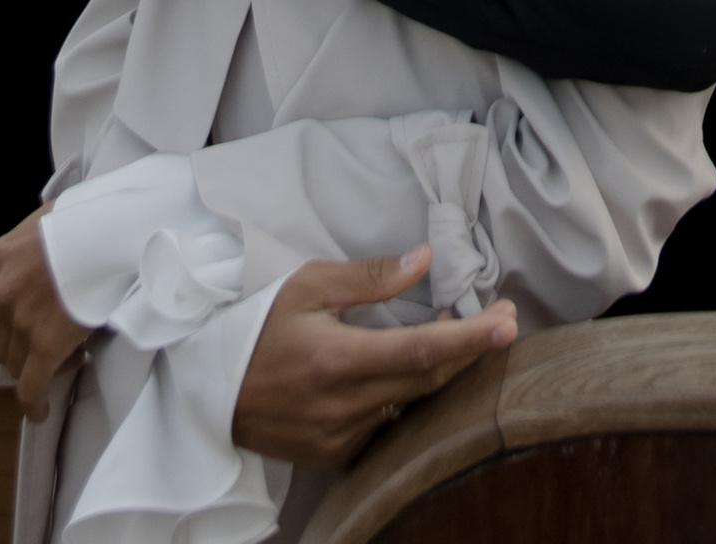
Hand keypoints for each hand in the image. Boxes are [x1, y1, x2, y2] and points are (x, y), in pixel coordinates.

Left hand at [0, 217, 85, 421]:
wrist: (116, 227)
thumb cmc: (89, 217)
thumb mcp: (44, 223)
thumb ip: (29, 251)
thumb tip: (38, 265)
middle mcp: (2, 293)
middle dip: (21, 351)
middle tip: (52, 345)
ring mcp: (23, 319)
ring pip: (17, 364)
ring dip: (38, 367)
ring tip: (69, 355)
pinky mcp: (48, 342)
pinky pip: (32, 387)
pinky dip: (34, 404)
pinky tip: (41, 410)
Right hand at [231, 247, 517, 468]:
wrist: (209, 388)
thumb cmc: (258, 325)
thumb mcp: (308, 286)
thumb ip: (370, 278)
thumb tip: (423, 260)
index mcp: (337, 360)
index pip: (418, 352)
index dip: (468, 340)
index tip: (507, 325)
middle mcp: (342, 407)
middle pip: (426, 383)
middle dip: (471, 352)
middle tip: (503, 323)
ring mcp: (339, 438)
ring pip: (412, 408)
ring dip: (443, 374)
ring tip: (465, 339)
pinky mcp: (333, 456)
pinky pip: (387, 429)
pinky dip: (409, 401)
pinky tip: (417, 375)